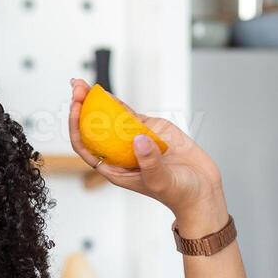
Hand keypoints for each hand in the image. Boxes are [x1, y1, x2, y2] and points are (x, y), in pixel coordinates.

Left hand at [67, 77, 225, 218]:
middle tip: (77, 86)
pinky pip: (130, 113)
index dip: (77, 126)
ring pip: (110, 117)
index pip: (87, 146)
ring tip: (81, 83)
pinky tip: (104, 92)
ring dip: (96, 101)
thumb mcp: (161, 180)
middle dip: (82, 107)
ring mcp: (135, 139)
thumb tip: (137, 138)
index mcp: (115, 168)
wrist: (202, 189)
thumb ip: (149, 161)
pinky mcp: (151, 129)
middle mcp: (121, 152)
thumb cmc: (178, 193)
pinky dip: (117, 102)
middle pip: (94, 128)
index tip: (75, 108)